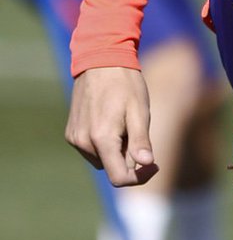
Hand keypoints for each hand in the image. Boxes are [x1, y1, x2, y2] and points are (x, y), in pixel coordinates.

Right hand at [65, 67, 157, 186]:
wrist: (101, 62)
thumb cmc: (126, 85)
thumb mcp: (140, 111)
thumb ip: (141, 140)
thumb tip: (147, 164)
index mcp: (102, 139)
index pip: (119, 177)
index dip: (139, 178)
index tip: (154, 165)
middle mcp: (84, 143)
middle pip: (111, 167)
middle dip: (128, 157)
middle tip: (138, 129)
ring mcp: (75, 138)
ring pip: (102, 159)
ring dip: (116, 150)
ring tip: (123, 122)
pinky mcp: (71, 133)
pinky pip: (91, 149)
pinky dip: (104, 143)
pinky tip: (111, 120)